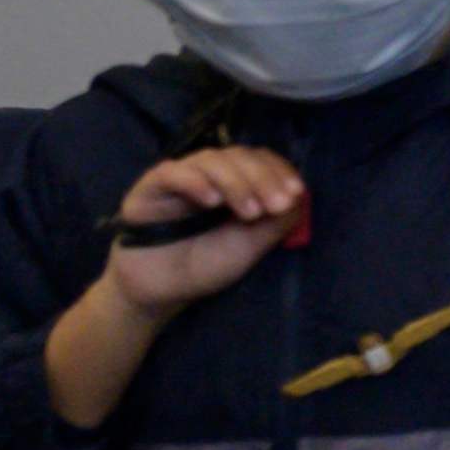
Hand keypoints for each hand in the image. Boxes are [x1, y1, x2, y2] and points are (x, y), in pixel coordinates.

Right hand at [103, 147, 307, 314]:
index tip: (295, 193)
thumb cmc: (205, 266)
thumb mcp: (249, 247)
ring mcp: (180, 177)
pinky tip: (211, 201)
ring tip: (249, 213)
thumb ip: (275, 223)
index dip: (279, 171)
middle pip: (239, 157)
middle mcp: (209, 174)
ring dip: (235, 182)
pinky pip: (172, 173)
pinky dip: (195, 182)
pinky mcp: (150, 187)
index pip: (260, 161)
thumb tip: (300, 197)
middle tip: (275, 206)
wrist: (158, 292)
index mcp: (236, 184)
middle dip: (262, 178)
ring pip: (211, 160)